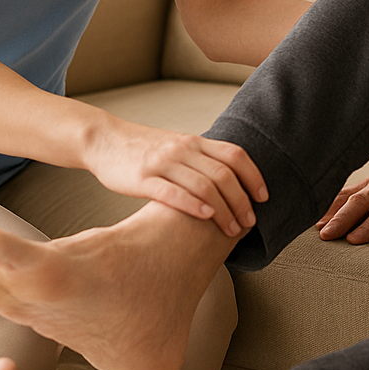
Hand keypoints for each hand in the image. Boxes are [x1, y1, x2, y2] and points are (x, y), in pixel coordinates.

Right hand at [86, 118, 266, 237]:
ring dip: (224, 210)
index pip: (235, 155)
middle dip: (242, 201)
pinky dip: (193, 205)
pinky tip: (206, 217)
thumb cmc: (145, 149)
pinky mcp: (143, 178)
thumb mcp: (177, 147)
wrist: (105, 140)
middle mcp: (183, 149)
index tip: (263, 198)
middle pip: (224, 174)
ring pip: (204, 185)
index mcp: (195, 142)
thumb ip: (201, 160)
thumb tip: (231, 183)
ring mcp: (163, 163)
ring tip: (233, 229)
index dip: (253, 176)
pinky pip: (173, 192)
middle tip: (250, 222)